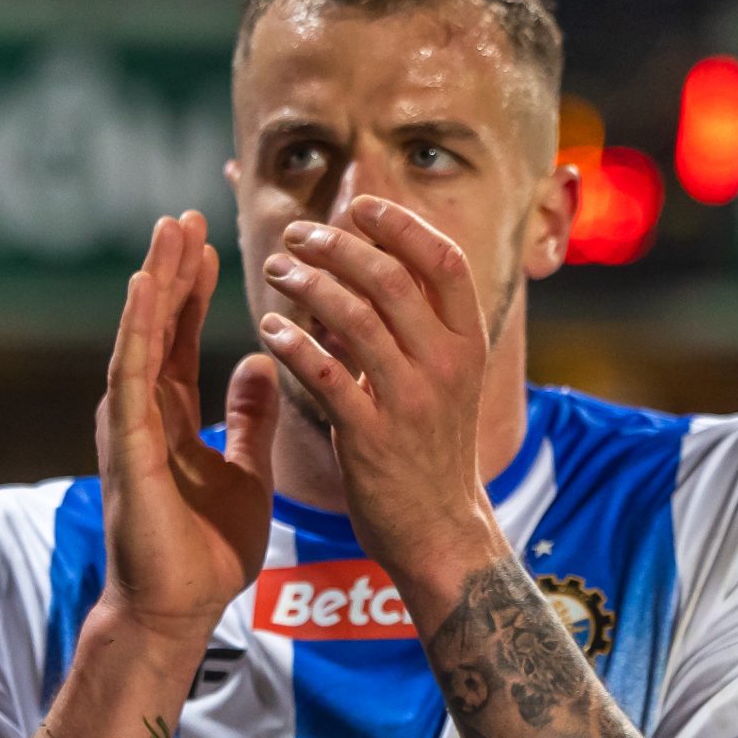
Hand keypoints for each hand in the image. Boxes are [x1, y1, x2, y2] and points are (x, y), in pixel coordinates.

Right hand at [95, 212, 279, 645]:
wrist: (179, 609)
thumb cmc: (205, 550)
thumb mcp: (245, 469)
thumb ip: (248, 419)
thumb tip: (258, 363)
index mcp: (167, 417)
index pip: (175, 337)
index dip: (190, 289)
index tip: (206, 240)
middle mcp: (141, 412)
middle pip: (153, 325)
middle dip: (170, 269)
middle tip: (185, 214)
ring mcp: (129, 426)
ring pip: (140, 336)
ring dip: (155, 282)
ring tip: (170, 230)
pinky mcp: (127, 445)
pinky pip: (132, 375)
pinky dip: (139, 328)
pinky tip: (150, 287)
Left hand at [254, 197, 510, 603]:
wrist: (440, 531)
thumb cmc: (432, 451)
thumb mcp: (447, 381)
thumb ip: (419, 327)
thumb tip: (374, 267)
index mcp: (468, 344)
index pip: (445, 261)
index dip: (401, 225)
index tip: (359, 207)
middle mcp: (447, 364)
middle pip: (392, 278)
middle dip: (339, 245)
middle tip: (297, 234)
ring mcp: (411, 401)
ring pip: (355, 318)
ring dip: (307, 284)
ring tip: (275, 270)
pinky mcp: (372, 437)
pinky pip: (325, 375)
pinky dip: (292, 344)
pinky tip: (268, 328)